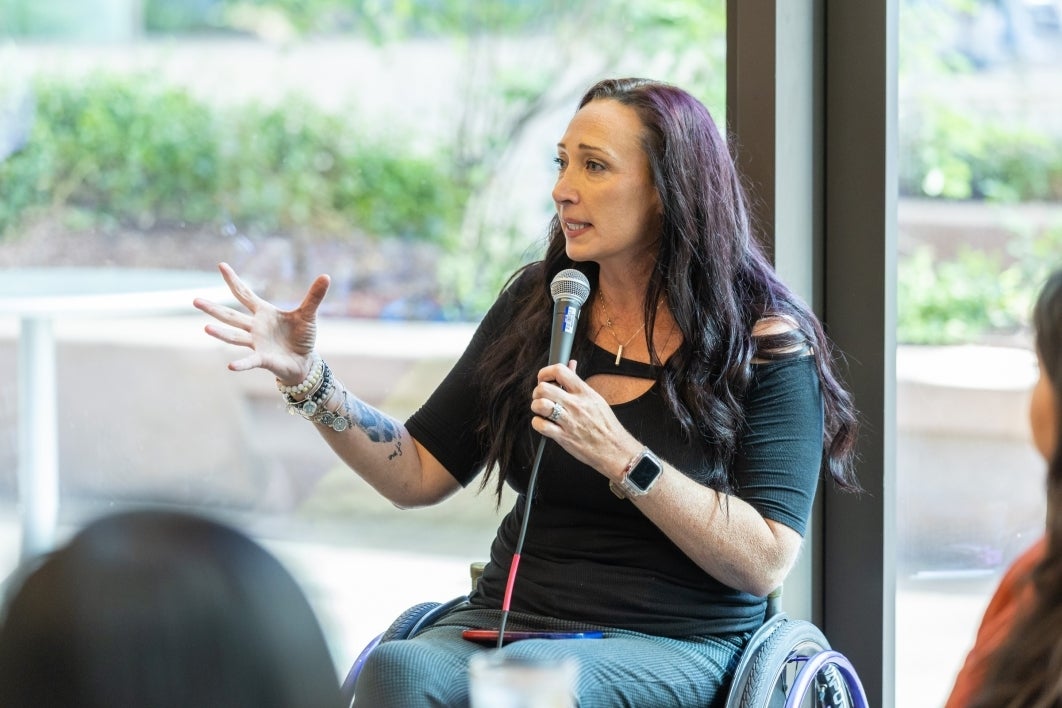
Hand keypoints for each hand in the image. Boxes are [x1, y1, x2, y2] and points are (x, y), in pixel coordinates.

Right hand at [192, 262, 329, 383]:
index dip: (233, 280)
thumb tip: (326, 276)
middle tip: (195, 300)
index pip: (244, 294)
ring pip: (234, 337)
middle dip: (213, 308)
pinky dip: (241, 364)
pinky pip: (250, 360)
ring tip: (205, 328)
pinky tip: (230, 366)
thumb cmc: (302, 338)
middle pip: (230, 315)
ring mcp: (256, 343)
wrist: (304, 362)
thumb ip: (314, 296)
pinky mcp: (263, 359)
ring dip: (220, 333)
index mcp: (264, 313)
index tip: (221, 265)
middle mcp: (255, 327)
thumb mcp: (308, 314)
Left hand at [530, 362, 639, 477]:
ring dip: (536, 407)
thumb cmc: (605, 424)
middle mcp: (575, 404)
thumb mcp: (595, 398)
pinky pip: (541, 425)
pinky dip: (538, 423)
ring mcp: (568, 421)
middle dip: (538, 391)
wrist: (614, 448)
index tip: (544, 379)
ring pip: (540, 405)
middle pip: (544, 388)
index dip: (546, 372)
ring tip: (543, 410)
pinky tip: (544, 423)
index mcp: (584, 392)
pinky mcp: (563, 437)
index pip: (560, 371)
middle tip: (542, 397)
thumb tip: (571, 364)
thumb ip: (578, 381)